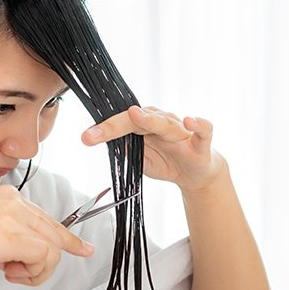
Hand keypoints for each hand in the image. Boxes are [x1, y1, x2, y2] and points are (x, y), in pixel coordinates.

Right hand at [0, 185, 93, 285]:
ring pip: (52, 248)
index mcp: (3, 195)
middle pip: (55, 231)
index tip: (80, 248)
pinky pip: (44, 258)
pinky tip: (7, 273)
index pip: (43, 217)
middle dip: (56, 255)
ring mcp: (12, 216)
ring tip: (8, 274)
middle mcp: (13, 201)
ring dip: (35, 271)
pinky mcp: (11, 236)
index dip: (64, 235)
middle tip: (52, 268)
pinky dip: (32, 273)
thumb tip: (12, 255)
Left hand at [82, 105, 225, 191]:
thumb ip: (126, 150)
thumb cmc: (167, 161)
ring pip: (164, 122)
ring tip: (135, 115)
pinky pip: (203, 130)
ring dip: (149, 119)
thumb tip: (104, 142)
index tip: (85, 137)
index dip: (103, 129)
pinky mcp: (201, 143)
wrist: (196, 174)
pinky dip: (199, 124)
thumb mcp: (141, 160)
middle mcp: (161, 122)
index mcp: (145, 124)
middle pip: (137, 120)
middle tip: (94, 133)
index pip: (121, 123)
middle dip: (114, 126)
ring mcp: (180, 131)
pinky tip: (191, 121)